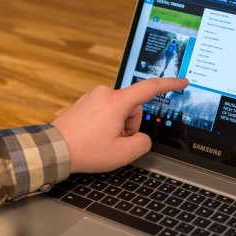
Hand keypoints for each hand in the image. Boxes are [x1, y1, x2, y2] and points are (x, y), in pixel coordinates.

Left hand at [52, 78, 188, 173]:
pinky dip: (105, 126)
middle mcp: (104, 93)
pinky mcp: (84, 103)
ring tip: (100, 141)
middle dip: (129, 127)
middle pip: (132, 109)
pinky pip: (105, 113)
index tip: (182, 82)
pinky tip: (93, 138)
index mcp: (116, 101)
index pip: (150, 88)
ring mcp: (92, 97)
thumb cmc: (85, 150)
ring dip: (116, 128)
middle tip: (113, 142)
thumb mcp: (123, 154)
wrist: (53, 149)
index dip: (170, 85)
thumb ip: (143, 144)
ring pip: (118, 112)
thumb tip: (141, 138)